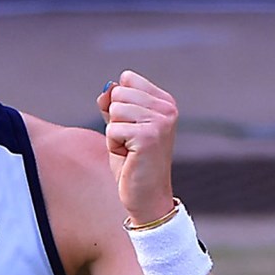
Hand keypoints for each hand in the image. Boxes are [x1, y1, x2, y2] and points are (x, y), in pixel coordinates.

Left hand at [96, 70, 178, 224]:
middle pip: (118, 93)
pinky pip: (112, 129)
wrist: (147, 196)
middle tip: (130, 141)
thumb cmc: (132, 161)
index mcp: (164, 101)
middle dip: (115, 119)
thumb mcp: (120, 126)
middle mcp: (167, 108)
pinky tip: (129, 156)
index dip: (118, 104)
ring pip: (114, 110)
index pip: (127, 78)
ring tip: (130, 149)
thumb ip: (113, 104)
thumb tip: (107, 89)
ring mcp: (160, 122)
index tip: (131, 126)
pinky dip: (114, 145)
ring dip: (114, 133)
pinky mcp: (149, 136)